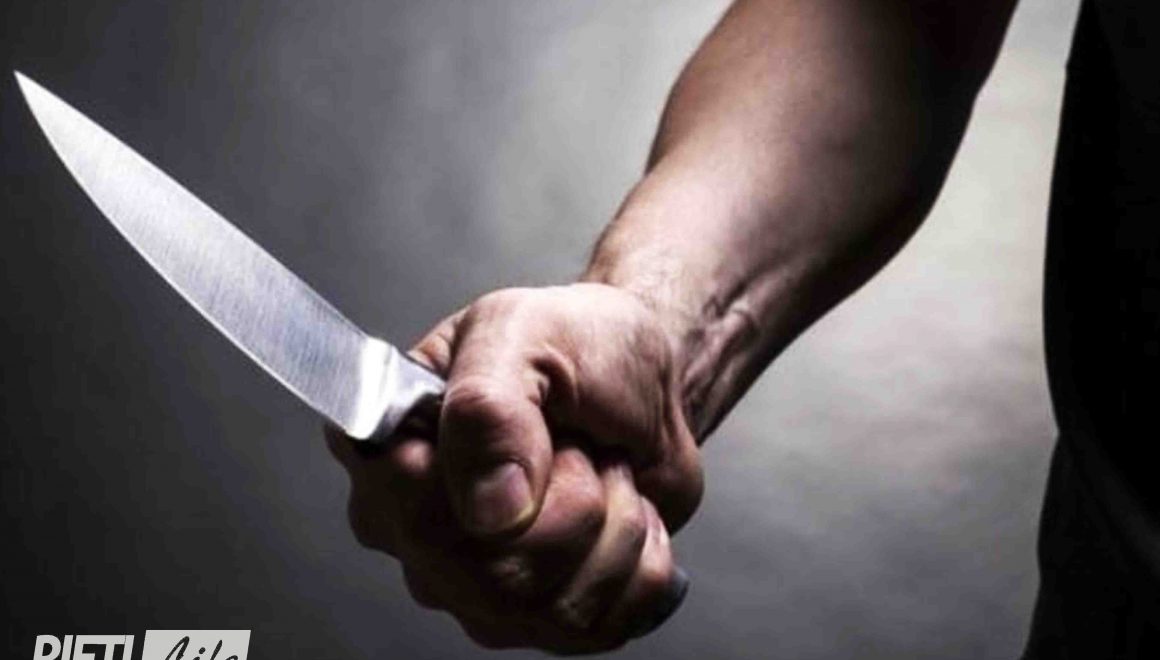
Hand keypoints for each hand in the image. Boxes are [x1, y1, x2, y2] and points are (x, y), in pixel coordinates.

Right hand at [328, 283, 702, 652]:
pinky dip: (640, 562)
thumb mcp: (525, 332)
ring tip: (604, 473)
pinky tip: (626, 514)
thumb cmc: (578, 347)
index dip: (485, 473)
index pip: (406, 505)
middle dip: (573, 497)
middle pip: (493, 572)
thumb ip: (487, 402)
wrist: (649, 385)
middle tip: (578, 442)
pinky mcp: (539, 617)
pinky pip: (600, 627)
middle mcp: (416, 532)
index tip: (531, 422)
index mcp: (390, 450)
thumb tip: (488, 510)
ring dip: (614, 524)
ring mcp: (475, 586)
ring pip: (551, 607)